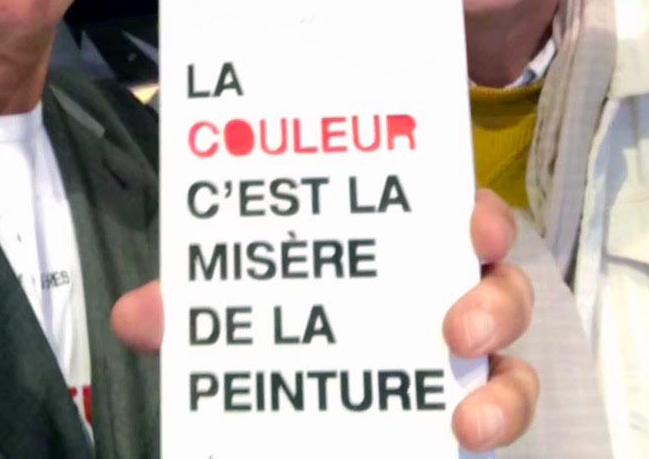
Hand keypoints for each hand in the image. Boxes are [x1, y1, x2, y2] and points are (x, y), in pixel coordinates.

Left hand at [110, 188, 537, 452]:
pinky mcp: (469, 405)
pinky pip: (502, 412)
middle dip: (494, 298)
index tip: (468, 222)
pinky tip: (457, 437)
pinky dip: (490, 422)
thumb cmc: (281, 318)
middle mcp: (444, 292)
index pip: (449, 214)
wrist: (287, 408)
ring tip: (466, 418)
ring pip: (513, 359)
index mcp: (396, 246)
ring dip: (503, 387)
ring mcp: (463, 355)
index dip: (473, 212)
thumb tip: (134, 317)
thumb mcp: (237, 309)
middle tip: (459, 327)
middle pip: (500, 282)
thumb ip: (195, 308)